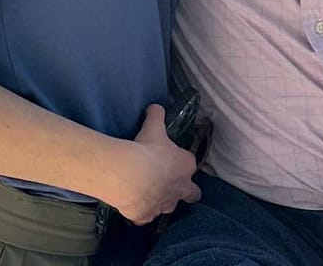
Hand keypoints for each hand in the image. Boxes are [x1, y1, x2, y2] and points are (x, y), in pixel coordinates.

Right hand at [103, 104, 200, 224]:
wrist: (130, 176)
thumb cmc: (147, 149)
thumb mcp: (153, 127)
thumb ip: (157, 116)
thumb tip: (155, 106)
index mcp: (185, 166)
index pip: (189, 164)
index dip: (179, 162)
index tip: (168, 158)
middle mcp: (180, 188)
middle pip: (192, 193)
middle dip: (186, 191)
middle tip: (170, 184)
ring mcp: (164, 205)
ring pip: (168, 206)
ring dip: (161, 201)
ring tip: (147, 193)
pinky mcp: (147, 216)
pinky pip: (145, 216)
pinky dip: (140, 211)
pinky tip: (132, 204)